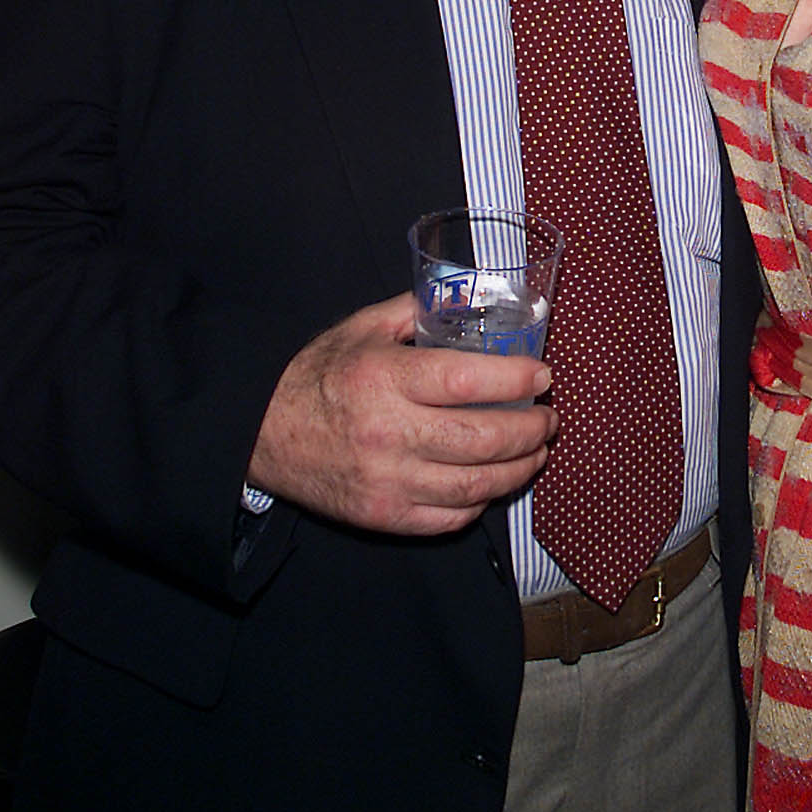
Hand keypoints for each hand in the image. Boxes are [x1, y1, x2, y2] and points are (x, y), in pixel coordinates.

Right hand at [248, 292, 554, 532]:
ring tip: (536, 450)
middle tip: (549, 417)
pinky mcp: (384, 516)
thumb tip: (470, 295)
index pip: (467, 381)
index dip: (516, 379)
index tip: (542, 375)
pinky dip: (482, 501)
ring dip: (520, 468)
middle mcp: (388, 433)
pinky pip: (451, 517)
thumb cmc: (318, 377)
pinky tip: (493, 481)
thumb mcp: (361, 329)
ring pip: (477, 485)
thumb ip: (415, 311)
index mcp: (385, 378)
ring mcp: (388, 481)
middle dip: (532, 430)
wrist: (262, 434)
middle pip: (484, 439)